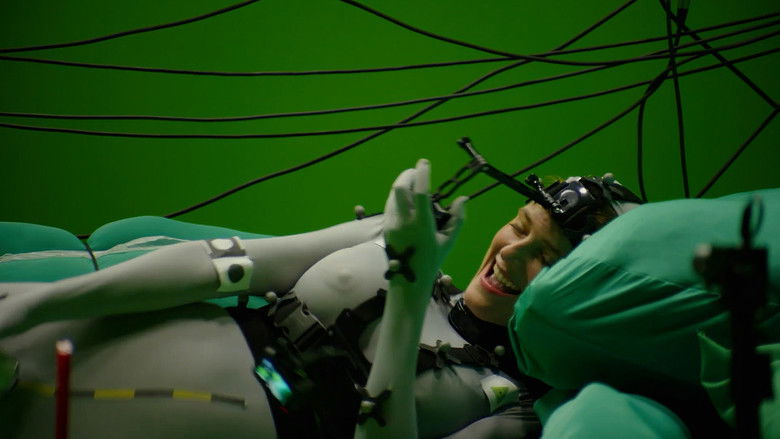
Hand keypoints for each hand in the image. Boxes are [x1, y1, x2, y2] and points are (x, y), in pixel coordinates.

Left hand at [382, 159, 466, 299]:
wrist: (408, 278)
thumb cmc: (433, 259)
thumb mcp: (449, 241)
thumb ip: (458, 218)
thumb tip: (462, 198)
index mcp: (421, 225)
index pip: (419, 192)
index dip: (422, 174)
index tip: (425, 163)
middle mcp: (404, 221)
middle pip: (399, 188)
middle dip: (408, 175)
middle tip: (417, 171)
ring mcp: (392, 223)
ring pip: (393, 194)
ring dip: (403, 184)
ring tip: (414, 183)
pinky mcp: (386, 226)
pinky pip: (390, 203)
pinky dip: (398, 195)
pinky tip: (407, 197)